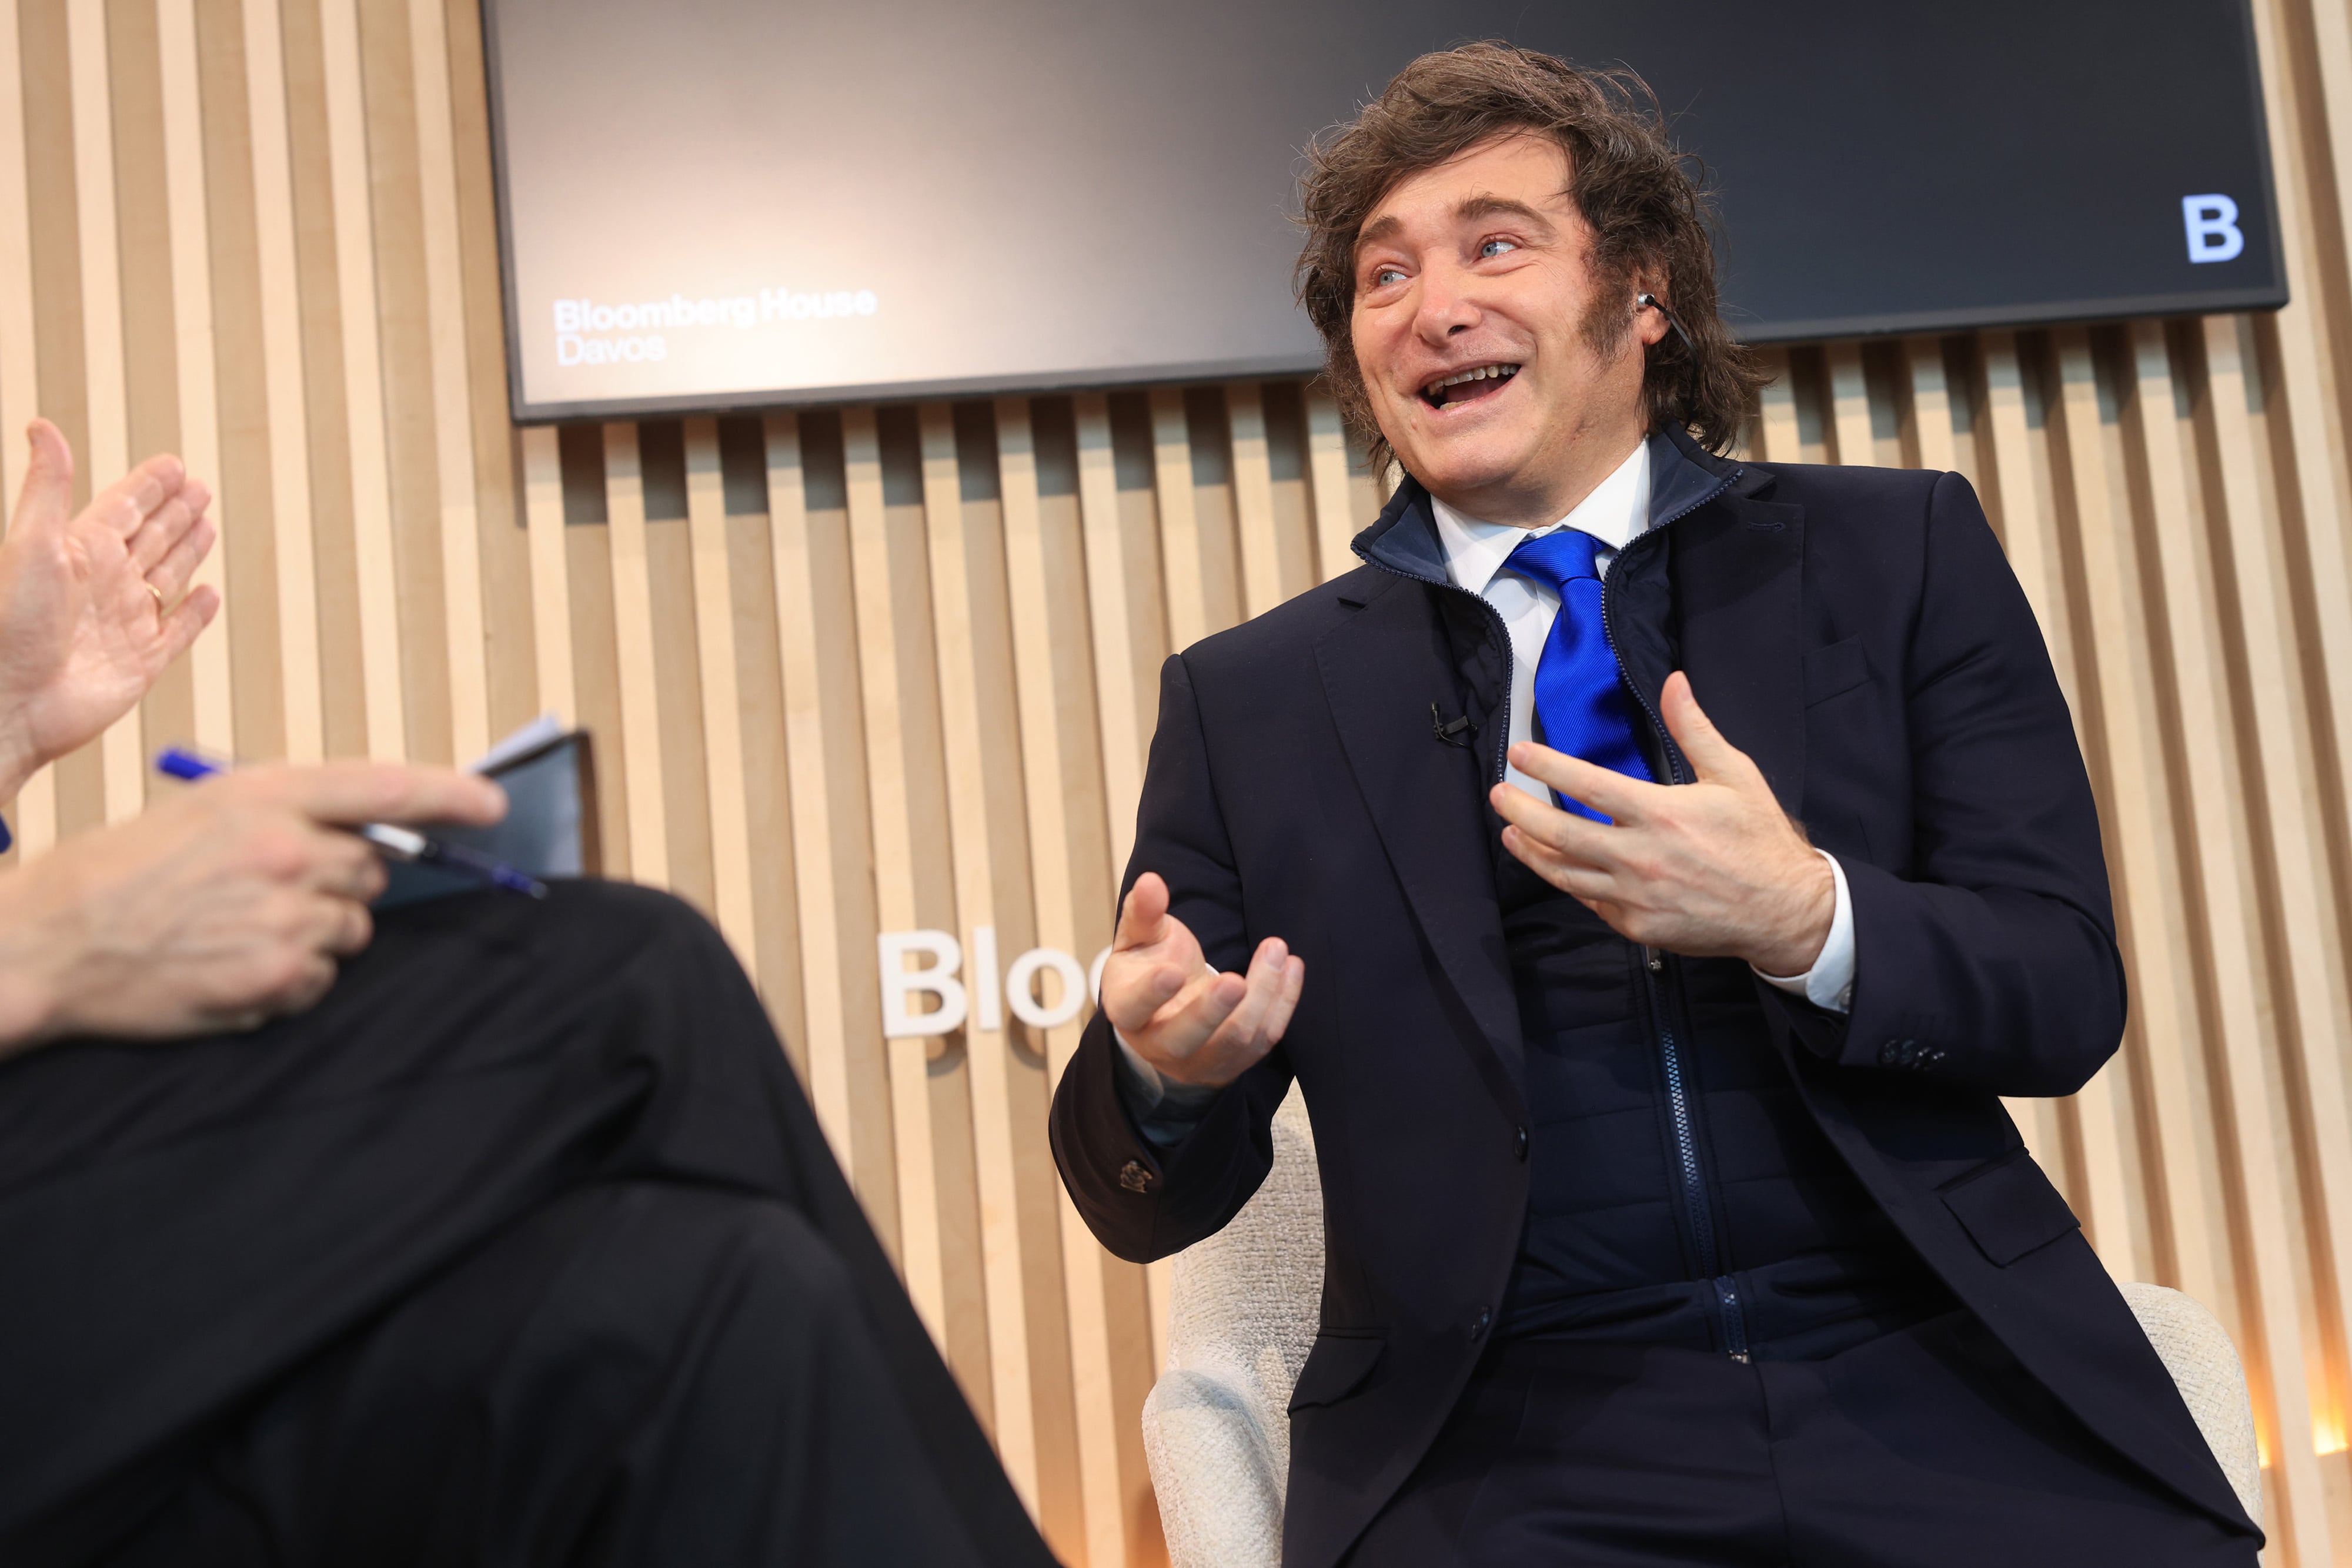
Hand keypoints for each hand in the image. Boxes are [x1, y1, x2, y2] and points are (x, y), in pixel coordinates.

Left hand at [0, 419, 218, 796]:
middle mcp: (105, 584)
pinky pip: (179, 631)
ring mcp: (126, 622)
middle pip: (151, 537)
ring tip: (206, 526)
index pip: (124, 507)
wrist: (12, 702)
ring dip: (188, 550)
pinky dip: (197, 613)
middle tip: (197, 487)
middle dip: (175, 511)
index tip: (172, 465)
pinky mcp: (143, 661)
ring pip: (168, 577)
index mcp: (80, 552)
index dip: (150, 485)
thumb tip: (41, 426)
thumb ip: (48, 486)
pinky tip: (206, 595)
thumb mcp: (31, 543)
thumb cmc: (9, 623)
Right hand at [0, 762, 505, 1051]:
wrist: (51, 939)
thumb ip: (291, 815)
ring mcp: (284, 917)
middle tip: (269, 889)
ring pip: (352, 930)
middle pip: (373, 871)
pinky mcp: (275, 977)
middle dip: (340, 882)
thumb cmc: (126, 871)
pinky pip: (323, 980)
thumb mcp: (206, 812)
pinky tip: (230, 965)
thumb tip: (372, 841)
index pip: (387, 787)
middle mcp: (287, 851)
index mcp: (266, 796)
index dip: (451, 795)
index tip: (492, 804)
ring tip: (238, 928)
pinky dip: (290, 979)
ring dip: (315, 933)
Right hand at [1099, 870, 1304, 1089]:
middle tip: (1236, 981)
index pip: (1134, 1008)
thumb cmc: (1150, 967)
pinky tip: (1292, 967)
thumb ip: (1144, 912)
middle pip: (1187, 1038)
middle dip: (1213, 1011)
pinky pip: (1265, 1040)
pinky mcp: (1235, 1063)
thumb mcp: (1139, 939)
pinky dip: (1283, 1003)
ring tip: (1276, 950)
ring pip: (1236, 1039)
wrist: (1170, 1013)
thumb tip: (1151, 881)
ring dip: (1261, 996)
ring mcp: (1201, 1061)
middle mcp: (1161, 1046)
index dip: (1152, 994)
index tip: (1174, 970)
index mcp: (1128, 1012)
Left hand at [1491, 671, 1832, 974]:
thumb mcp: (1734, 775)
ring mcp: (1635, 897)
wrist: (1784, 911)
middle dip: (1520, 812)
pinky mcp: (1637, 926)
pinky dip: (1570, 883)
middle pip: (1560, 833)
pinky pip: (1591, 902)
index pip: (1586, 786)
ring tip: (1511, 834)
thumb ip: (1695, 729)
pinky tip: (1557, 867)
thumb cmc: (1760, 839)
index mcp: (1660, 814)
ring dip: (1531, 852)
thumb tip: (1674, 682)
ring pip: (1565, 874)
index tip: (1518, 755)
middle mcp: (1640, 857)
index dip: (1547, 766)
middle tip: (1498, 795)